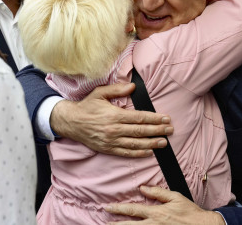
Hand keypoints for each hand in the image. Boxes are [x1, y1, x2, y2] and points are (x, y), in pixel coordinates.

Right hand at [50, 83, 172, 157]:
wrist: (71, 122)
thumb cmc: (87, 106)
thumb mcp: (100, 93)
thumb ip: (117, 89)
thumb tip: (132, 87)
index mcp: (115, 115)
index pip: (140, 117)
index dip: (155, 119)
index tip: (166, 119)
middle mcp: (114, 129)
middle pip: (141, 131)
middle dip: (158, 131)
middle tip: (170, 130)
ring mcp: (111, 140)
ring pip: (136, 143)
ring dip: (152, 143)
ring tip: (164, 142)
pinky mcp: (107, 148)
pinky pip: (126, 152)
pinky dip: (138, 153)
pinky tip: (148, 152)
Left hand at [105, 186, 225, 224]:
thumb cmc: (190, 212)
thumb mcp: (175, 197)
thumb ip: (158, 192)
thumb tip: (143, 188)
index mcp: (156, 213)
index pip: (132, 210)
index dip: (118, 208)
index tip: (107, 207)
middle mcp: (154, 224)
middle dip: (116, 224)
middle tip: (104, 222)